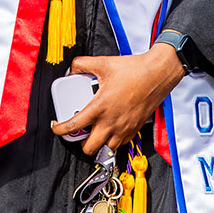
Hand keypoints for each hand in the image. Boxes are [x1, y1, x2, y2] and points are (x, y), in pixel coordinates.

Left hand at [52, 47, 185, 154]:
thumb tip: (73, 67)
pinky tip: (110, 127)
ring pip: (106, 149)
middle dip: (80, 143)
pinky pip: (120, 143)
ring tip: (94, 131)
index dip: (59, 130)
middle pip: (89, 148)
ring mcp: (124, 128)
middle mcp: (111, 122)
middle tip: (78, 132)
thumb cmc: (135, 70)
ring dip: (98, 143)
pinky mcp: (134, 129)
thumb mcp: (104, 63)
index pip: (73, 126)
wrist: (157, 74)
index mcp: (100, 107)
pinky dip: (113, 140)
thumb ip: (83, 64)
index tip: (56, 127)